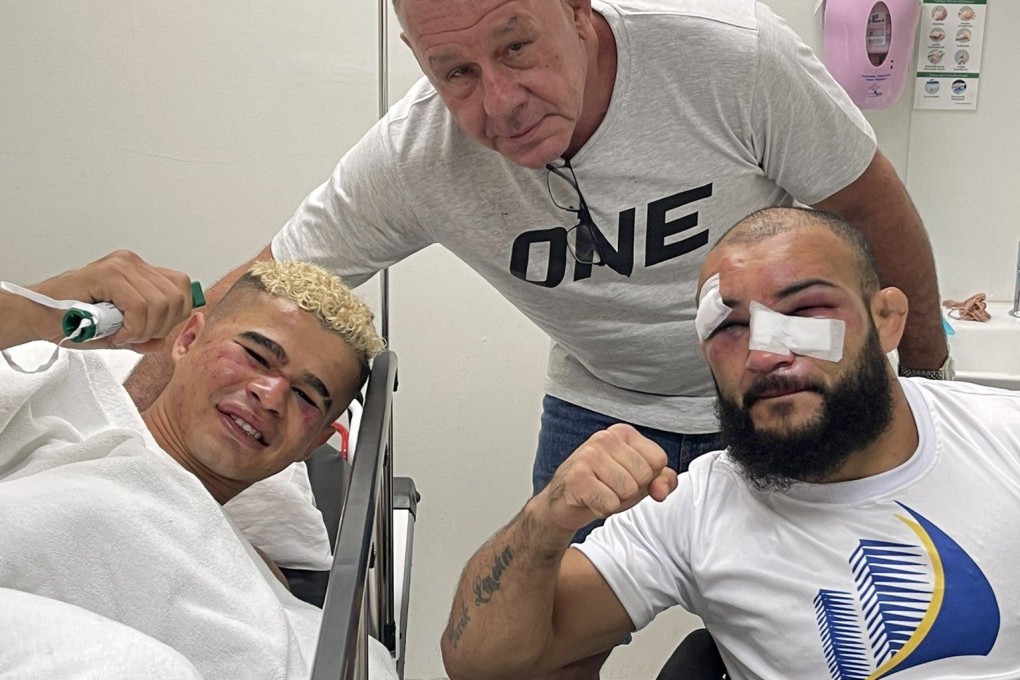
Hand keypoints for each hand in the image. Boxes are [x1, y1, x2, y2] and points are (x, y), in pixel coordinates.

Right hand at [27, 250, 193, 351]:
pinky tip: (116, 333)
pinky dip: (132, 328)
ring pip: (160, 304)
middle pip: (176, 297)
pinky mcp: (108, 274)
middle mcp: (132, 263)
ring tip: (123, 334)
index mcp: (139, 271)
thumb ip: (143, 335)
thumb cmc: (73, 319)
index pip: (181, 288)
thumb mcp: (117, 331)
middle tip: (136, 336)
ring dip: (144, 330)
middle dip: (162, 326)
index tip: (154, 331)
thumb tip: (162, 342)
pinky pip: (140, 307)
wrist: (39, 316)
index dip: (175, 315)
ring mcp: (121, 266)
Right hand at [536, 424, 677, 532]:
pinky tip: (590, 500)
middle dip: (631, 492)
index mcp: (623, 433)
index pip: (658, 459)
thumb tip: (661, 490)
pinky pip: (609, 503)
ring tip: (601, 494)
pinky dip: (602, 510)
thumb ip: (663, 481)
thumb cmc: (603, 486)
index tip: (628, 477)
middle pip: (644, 476)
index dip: (648, 478)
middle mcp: (605, 438)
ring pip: (628, 491)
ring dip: (616, 501)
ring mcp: (589, 455)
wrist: (563, 501)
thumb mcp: (640, 481)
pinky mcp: (577, 477)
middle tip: (611, 488)